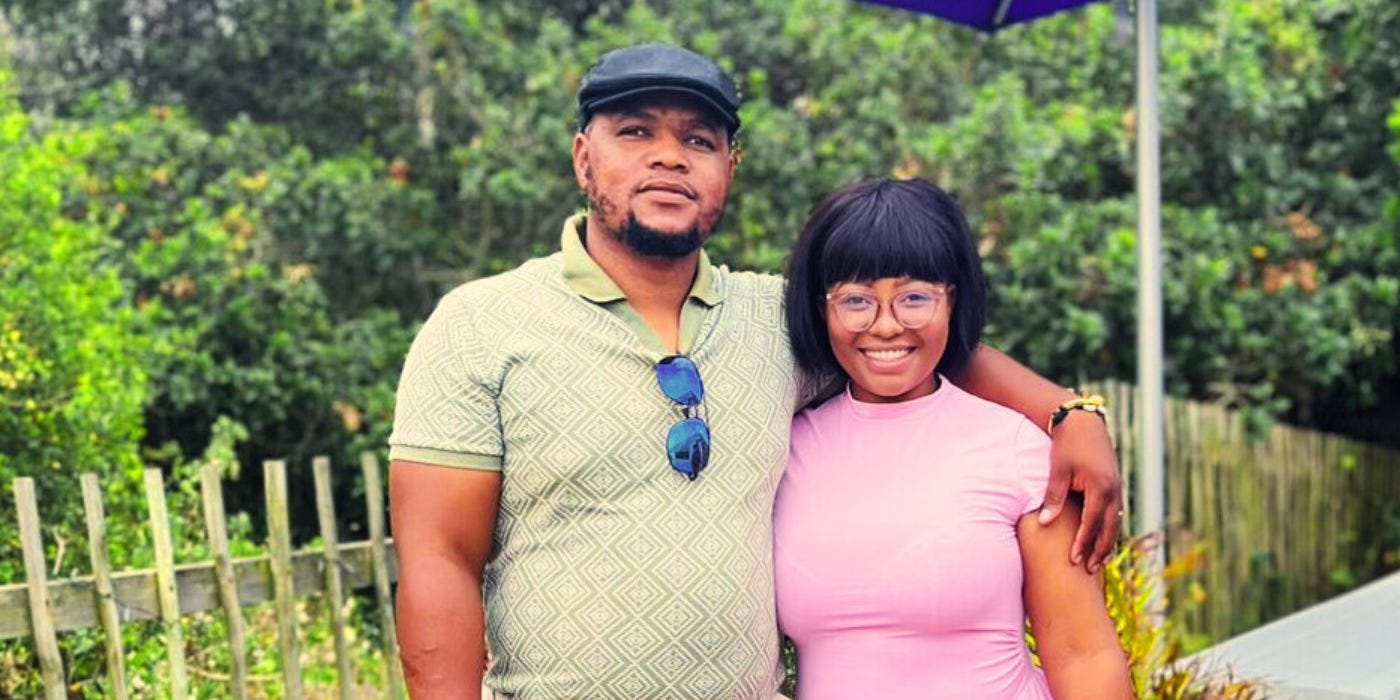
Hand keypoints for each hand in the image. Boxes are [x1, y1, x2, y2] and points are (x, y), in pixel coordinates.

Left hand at [1039, 411, 1121, 571]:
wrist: (1084, 423)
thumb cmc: (1067, 445)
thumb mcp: (1058, 471)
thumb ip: (1053, 497)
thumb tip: (1044, 522)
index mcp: (1100, 488)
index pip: (1091, 524)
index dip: (1082, 543)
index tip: (1074, 561)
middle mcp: (1113, 491)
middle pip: (1108, 529)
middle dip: (1099, 550)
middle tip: (1089, 570)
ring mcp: (1117, 488)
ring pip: (1115, 522)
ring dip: (1107, 542)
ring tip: (1098, 561)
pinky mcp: (1115, 485)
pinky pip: (1115, 513)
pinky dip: (1109, 528)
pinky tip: (1103, 539)